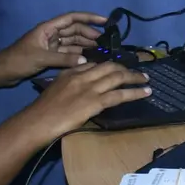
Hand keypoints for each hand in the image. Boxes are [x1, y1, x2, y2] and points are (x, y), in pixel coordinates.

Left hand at [0, 11, 108, 85]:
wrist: (2, 72)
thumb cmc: (18, 60)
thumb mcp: (41, 58)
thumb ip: (64, 58)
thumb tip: (86, 60)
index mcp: (48, 28)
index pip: (72, 18)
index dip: (89, 18)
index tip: (105, 21)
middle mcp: (52, 34)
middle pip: (75, 30)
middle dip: (90, 34)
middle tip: (106, 43)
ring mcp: (52, 46)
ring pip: (73, 42)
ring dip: (86, 45)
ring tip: (102, 52)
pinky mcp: (51, 56)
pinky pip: (69, 53)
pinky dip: (79, 55)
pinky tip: (90, 60)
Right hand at [16, 62, 149, 140]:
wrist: (38, 120)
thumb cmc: (44, 110)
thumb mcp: (56, 89)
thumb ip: (70, 84)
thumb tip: (82, 87)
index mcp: (71, 72)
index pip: (94, 63)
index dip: (109, 65)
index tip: (118, 67)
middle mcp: (82, 76)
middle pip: (109, 66)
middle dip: (125, 68)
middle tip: (136, 72)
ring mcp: (90, 88)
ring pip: (118, 77)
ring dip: (134, 77)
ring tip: (145, 79)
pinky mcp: (95, 102)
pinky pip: (120, 95)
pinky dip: (135, 92)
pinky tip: (146, 92)